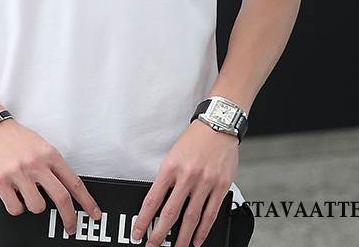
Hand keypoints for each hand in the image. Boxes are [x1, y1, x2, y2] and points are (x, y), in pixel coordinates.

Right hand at [0, 117, 102, 235]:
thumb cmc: (15, 137)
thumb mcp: (40, 146)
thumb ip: (51, 166)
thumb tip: (65, 188)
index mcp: (49, 154)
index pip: (73, 181)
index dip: (86, 201)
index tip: (94, 212)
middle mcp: (36, 163)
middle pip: (61, 197)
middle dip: (69, 217)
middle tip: (71, 227)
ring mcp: (19, 173)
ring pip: (37, 206)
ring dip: (33, 205)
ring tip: (25, 193)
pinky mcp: (1, 181)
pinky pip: (16, 208)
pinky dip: (16, 206)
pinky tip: (13, 194)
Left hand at [131, 120, 238, 246]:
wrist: (219, 125)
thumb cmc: (195, 138)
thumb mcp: (173, 154)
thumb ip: (168, 177)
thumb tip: (159, 200)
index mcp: (171, 167)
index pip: (153, 199)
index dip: (144, 220)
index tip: (138, 232)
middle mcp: (187, 176)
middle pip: (171, 213)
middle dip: (160, 234)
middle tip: (153, 246)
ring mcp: (205, 183)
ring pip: (191, 217)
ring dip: (182, 238)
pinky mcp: (220, 186)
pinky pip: (210, 213)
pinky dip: (203, 230)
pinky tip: (197, 240)